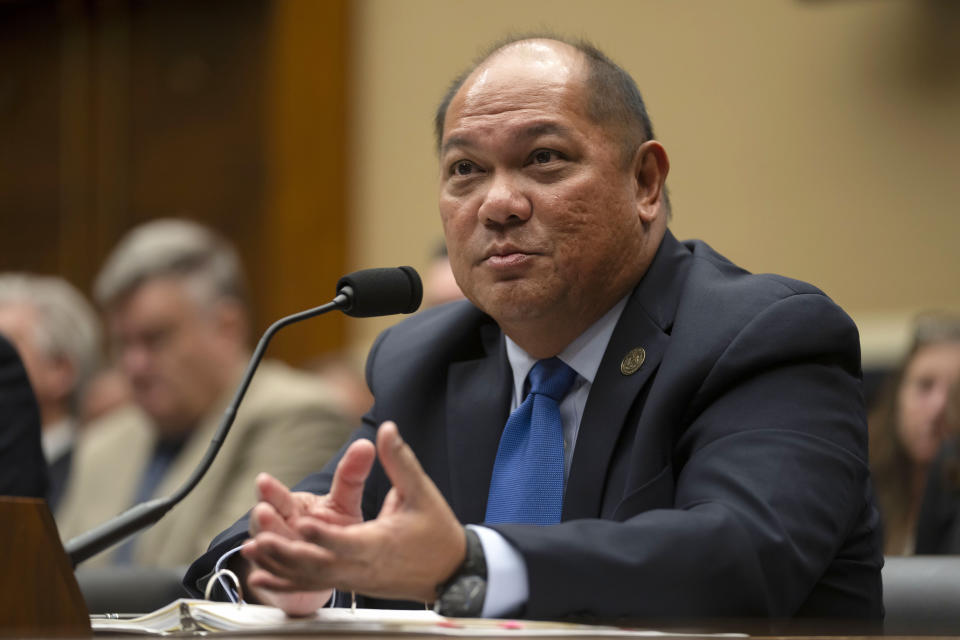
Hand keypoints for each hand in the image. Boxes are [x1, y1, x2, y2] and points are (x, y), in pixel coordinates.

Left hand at [243, 421, 465, 603]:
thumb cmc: (437, 532)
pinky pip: (313, 585)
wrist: (451, 571)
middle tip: (261, 537)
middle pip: (318, 563)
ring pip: (311, 576)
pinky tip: (262, 578)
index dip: (321, 534)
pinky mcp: (351, 583)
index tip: (300, 522)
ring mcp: (355, 579)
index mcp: (379, 543)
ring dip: (280, 565)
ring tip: (253, 550)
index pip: (344, 541)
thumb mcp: (421, 492)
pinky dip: (286, 582)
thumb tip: (387, 429)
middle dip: (287, 551)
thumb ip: (400, 461)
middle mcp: (362, 565)